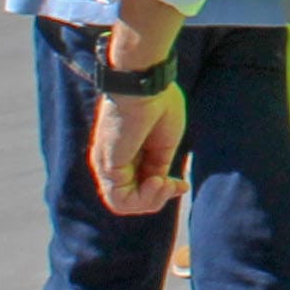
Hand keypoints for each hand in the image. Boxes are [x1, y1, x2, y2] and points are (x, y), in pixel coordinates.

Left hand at [89, 78, 189, 218]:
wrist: (146, 84)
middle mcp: (112, 161)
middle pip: (131, 199)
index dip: (163, 192)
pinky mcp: (107, 165)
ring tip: (164, 183)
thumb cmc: (158, 102)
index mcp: (126, 153)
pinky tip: (158, 181)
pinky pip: (120, 200)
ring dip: (151, 201)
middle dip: (158, 198)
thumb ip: (159, 165)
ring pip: (124, 204)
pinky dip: (143, 199)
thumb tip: (159, 184)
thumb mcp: (164, 143)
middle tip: (175, 185)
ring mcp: (107, 165)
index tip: (182, 186)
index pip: (139, 187)